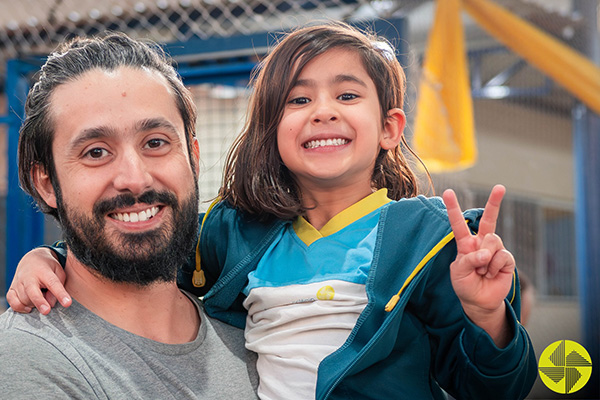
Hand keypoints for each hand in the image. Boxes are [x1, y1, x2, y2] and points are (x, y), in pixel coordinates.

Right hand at [6, 248, 70, 314]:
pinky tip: (29, 308)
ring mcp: (18, 283)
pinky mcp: (11, 289)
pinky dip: (20, 307)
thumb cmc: (48, 268)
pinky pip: (13, 302)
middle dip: (39, 302)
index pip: (53, 283)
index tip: (67, 303)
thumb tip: (51, 303)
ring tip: (41, 297)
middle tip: (47, 311)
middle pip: (32, 291)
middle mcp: (28, 277)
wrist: (32, 259)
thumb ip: (59, 287)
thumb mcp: (59, 272)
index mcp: (44, 271)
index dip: (60, 294)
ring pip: (24, 299)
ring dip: (33, 304)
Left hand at [443, 185, 514, 345]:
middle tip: (500, 187)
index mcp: (465, 244)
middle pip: (488, 219)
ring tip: (482, 271)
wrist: (480, 302)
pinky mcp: (507, 259)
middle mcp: (481, 243)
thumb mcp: (458, 273)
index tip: (448, 192)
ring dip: (485, 259)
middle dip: (495, 202)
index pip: (459, 223)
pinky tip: (491, 274)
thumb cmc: (465, 285)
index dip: (453, 208)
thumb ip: (468, 260)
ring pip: (492, 241)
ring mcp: (495, 250)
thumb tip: (485, 253)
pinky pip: (502, 256)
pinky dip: (494, 267)